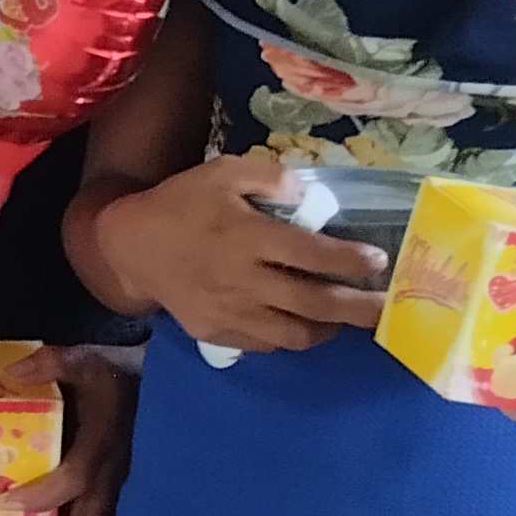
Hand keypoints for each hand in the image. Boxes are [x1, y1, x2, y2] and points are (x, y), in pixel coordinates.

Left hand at [18, 350, 139, 515]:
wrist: (164, 390)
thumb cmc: (116, 377)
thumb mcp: (86, 361)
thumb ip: (52, 363)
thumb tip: (13, 372)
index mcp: (104, 441)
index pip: (76, 476)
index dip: (45, 494)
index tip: (8, 505)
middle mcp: (117, 475)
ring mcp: (125, 492)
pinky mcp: (127, 501)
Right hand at [97, 153, 386, 352]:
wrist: (130, 246)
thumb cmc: (182, 203)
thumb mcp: (221, 172)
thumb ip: (268, 177)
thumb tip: (308, 195)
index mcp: (247, 236)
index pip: (311, 254)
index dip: (350, 261)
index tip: (378, 263)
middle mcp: (244, 279)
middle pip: (314, 302)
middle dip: (357, 308)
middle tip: (385, 309)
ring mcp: (230, 312)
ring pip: (294, 333)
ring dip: (328, 329)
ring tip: (344, 320)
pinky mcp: (217, 333)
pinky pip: (265, 344)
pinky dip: (291, 337)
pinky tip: (300, 324)